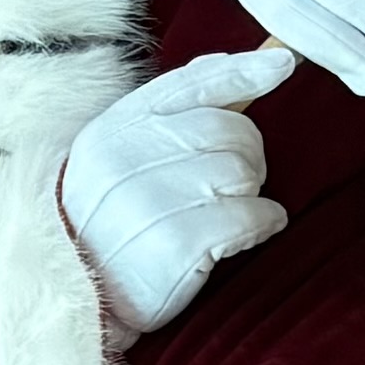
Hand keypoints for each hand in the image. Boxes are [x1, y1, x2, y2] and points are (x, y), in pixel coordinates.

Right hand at [56, 44, 292, 336]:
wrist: (80, 300)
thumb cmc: (110, 226)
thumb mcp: (117, 161)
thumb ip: (165, 113)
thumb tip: (224, 65)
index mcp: (111, 131)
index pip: (187, 85)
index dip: (243, 70)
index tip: (284, 64)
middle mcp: (126, 159)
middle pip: (230, 130)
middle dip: (246, 157)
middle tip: (226, 188)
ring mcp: (150, 201)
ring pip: (244, 172)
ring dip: (248, 194)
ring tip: (220, 215)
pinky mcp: (178, 244)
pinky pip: (254, 215)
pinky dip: (262, 223)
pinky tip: (243, 235)